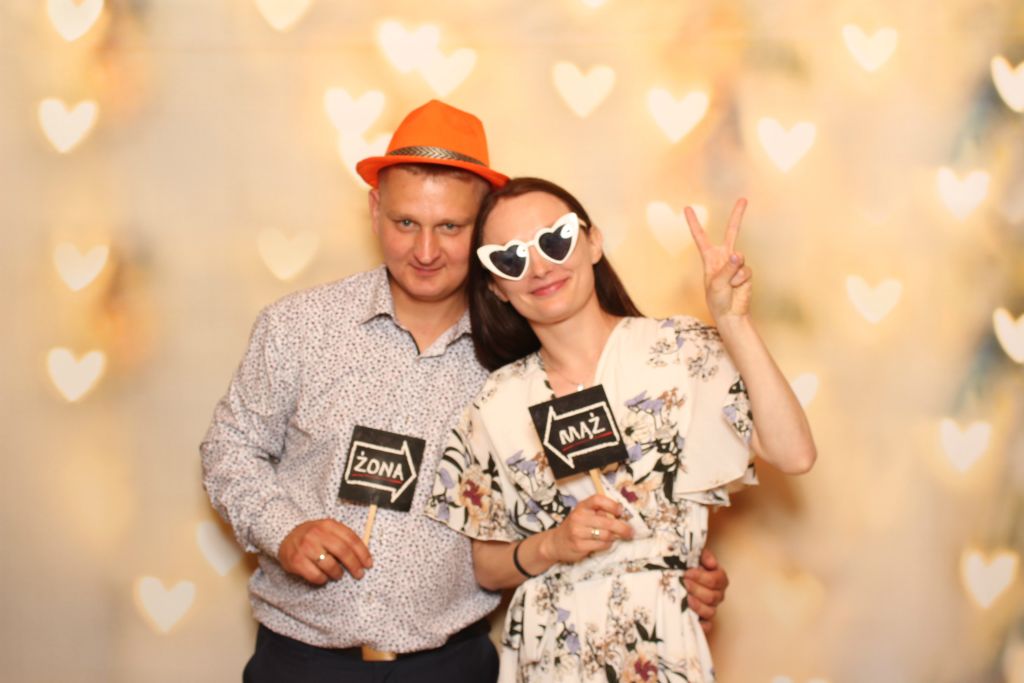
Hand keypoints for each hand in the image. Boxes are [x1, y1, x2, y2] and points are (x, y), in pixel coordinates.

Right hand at [278, 519, 372, 584]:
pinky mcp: (296, 561)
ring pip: (330, 565)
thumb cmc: (312, 536)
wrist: (285, 535)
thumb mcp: (327, 530)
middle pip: (343, 551)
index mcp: (328, 525)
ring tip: (338, 575)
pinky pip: (315, 575)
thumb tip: (363, 555)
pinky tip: (323, 577)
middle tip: (359, 574)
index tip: (368, 564)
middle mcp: (316, 534)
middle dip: (354, 565)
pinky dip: (323, 579)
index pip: (351, 538)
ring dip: (338, 573)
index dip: (362, 553)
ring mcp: (305, 547)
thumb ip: (343, 538)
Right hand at [541, 495, 633, 564]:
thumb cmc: (576, 526)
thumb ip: (600, 512)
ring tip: (613, 537)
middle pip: (607, 522)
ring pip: (606, 535)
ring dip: (614, 537)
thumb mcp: (584, 514)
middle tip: (630, 532)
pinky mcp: (579, 546)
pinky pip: (602, 545)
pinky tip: (605, 543)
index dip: (612, 505)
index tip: (621, 511)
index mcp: (582, 506)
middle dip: (623, 528)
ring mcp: (578, 532)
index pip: (598, 500)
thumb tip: (623, 515)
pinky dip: (607, 545)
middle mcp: (578, 517)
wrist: (556, 542)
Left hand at [683, 547, 728, 633]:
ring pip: (710, 612)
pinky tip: (689, 617)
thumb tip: (711, 563)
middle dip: (696, 589)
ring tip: (684, 598)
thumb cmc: (688, 566)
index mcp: (719, 579)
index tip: (687, 572)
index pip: (717, 580)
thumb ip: (703, 555)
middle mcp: (718, 595)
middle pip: (712, 596)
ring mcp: (711, 608)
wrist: (677, 576)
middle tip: (683, 583)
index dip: (702, 577)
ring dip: (696, 605)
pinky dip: (700, 625)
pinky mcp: (703, 621)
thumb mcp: (695, 556)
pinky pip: (707, 627)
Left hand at [685, 199, 752, 322]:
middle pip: (732, 232)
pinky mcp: (746, 271)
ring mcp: (736, 263)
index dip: (693, 222)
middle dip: (738, 215)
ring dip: (734, 275)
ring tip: (729, 286)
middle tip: (744, 199)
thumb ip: (727, 268)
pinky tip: (738, 287)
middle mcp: (723, 257)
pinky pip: (746, 271)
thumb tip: (739, 254)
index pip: (700, 237)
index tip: (687, 208)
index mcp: (709, 258)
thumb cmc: (717, 300)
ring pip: (740, 259)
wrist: (730, 314)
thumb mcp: (716, 284)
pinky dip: (741, 280)